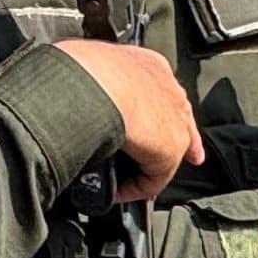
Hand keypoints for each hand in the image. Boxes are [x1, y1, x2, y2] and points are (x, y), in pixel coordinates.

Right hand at [57, 40, 202, 199]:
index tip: (158, 126)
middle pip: (179, 121)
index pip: (163, 91)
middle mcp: (168, 89)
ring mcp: (174, 119)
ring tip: (125, 182)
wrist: (92, 81)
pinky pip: (153, 178)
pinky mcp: (171, 148)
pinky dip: (133, 188)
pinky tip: (116, 191)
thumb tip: (77, 103)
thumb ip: (96, 86)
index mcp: (148, 65)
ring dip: (146, 168)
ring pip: (166, 152)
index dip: (162, 111)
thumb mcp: (90, 69)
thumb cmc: (81, 69)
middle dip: (177, 143)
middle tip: (171, 160)